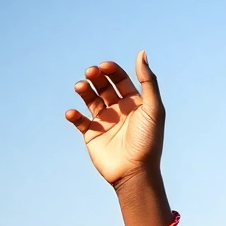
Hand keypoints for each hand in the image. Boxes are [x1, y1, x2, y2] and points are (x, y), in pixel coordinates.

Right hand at [65, 54, 164, 189]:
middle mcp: (119, 110)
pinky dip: (73, 115)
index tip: (104, 67)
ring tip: (80, 87)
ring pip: (89, 98)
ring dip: (83, 89)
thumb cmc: (148, 141)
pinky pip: (79, 120)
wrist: (135, 173)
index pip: (119, 78)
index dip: (111, 69)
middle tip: (91, 74)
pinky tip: (73, 114)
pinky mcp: (92, 135)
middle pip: (103, 85)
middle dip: (95, 76)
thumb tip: (141, 52)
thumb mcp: (153, 109)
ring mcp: (104, 121)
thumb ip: (148, 81)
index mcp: (134, 102)